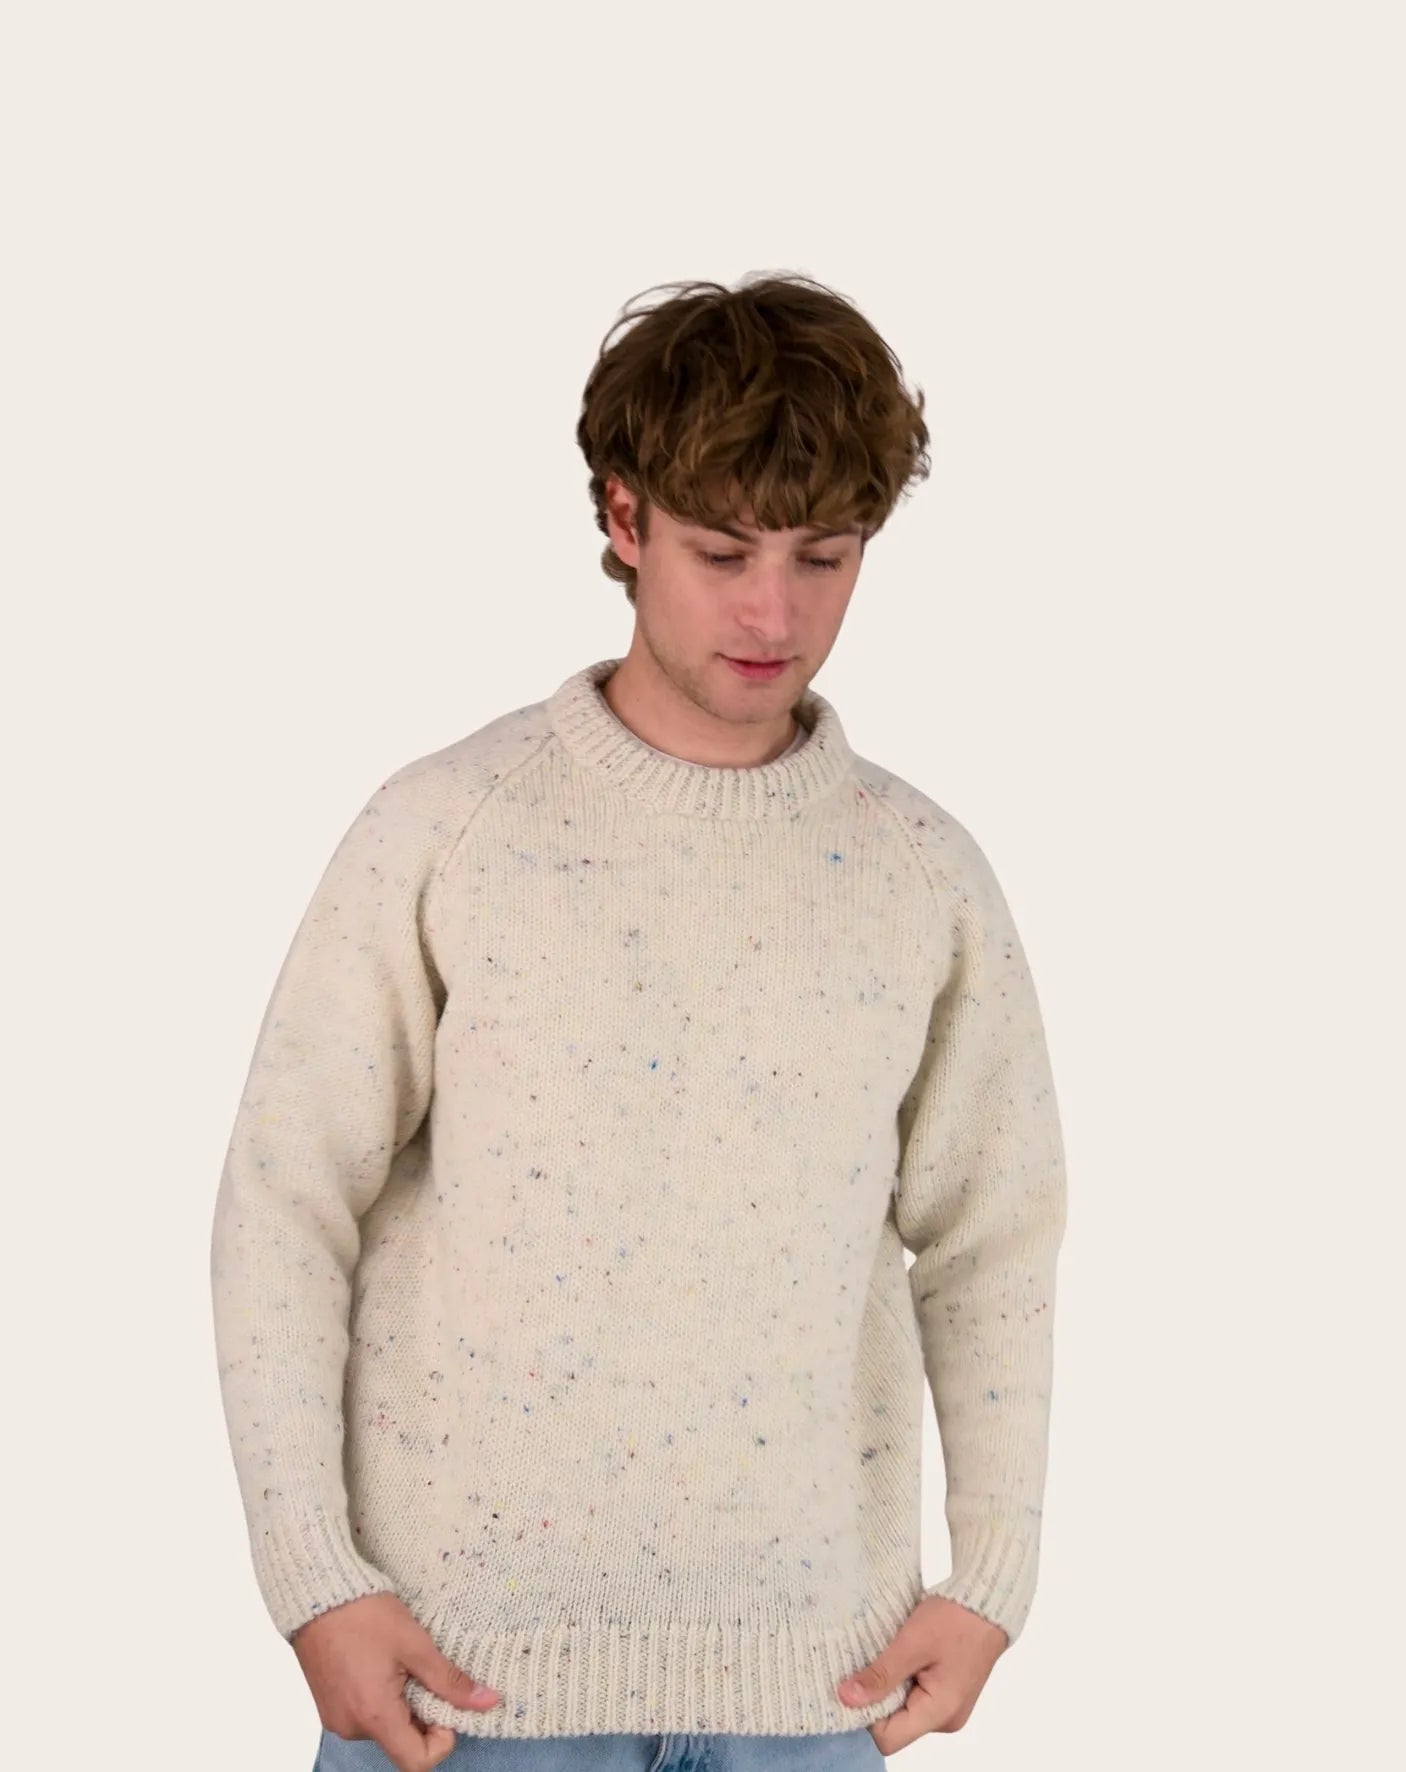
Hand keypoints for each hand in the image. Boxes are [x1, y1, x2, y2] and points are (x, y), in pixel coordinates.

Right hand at [292, 1591, 501, 1771]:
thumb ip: (450, 1680)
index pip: (416, 1763)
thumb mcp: (415, 1645)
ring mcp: (337, 1719)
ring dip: (402, 1704)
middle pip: (401, 1744)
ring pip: (384, 1728)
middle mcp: (352, 1727)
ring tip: (401, 1662)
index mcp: (374, 1716)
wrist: (316, 1593)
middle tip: (425, 1672)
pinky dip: (382, 1699)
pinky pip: (365, 1716)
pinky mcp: (330, 1706)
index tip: (445, 1705)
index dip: (441, 1741)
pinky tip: (382, 1663)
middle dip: (423, 1715)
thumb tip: (488, 1701)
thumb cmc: (364, 1614)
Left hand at [836, 1593, 1008, 1751]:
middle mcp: (947, 1719)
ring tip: (893, 1653)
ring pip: (905, 1710)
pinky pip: (917, 1697)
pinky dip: (905, 1679)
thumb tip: (847, 1698)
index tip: (861, 1680)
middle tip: (876, 1660)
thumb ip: (880, 1675)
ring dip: (892, 1685)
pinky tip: (905, 1655)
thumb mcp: (911, 1643)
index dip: (867, 1713)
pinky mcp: (949, 1694)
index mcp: (940, 1713)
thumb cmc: (954, 1619)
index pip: (888, 1738)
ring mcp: (950, 1708)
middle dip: (879, 1696)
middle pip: (896, 1726)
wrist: (987, 1601)